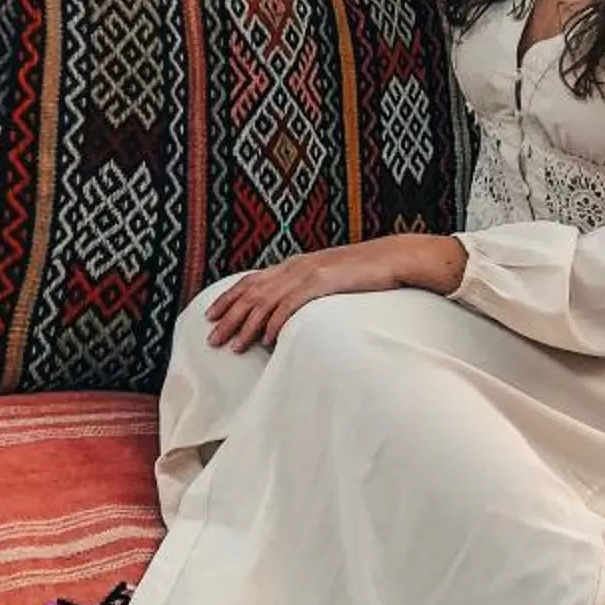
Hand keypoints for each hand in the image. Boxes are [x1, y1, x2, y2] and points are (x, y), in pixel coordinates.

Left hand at [204, 235, 466, 349]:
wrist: (394, 257)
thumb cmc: (365, 273)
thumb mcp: (329, 278)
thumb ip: (308, 290)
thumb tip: (290, 314)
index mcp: (295, 264)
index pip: (252, 281)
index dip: (229, 298)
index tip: (210, 315)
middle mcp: (295, 266)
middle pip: (252, 293)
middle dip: (229, 317)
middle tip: (212, 339)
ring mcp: (308, 272)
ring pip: (266, 302)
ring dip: (247, 326)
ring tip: (233, 347)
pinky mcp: (323, 282)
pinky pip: (291, 305)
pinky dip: (276, 323)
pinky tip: (267, 340)